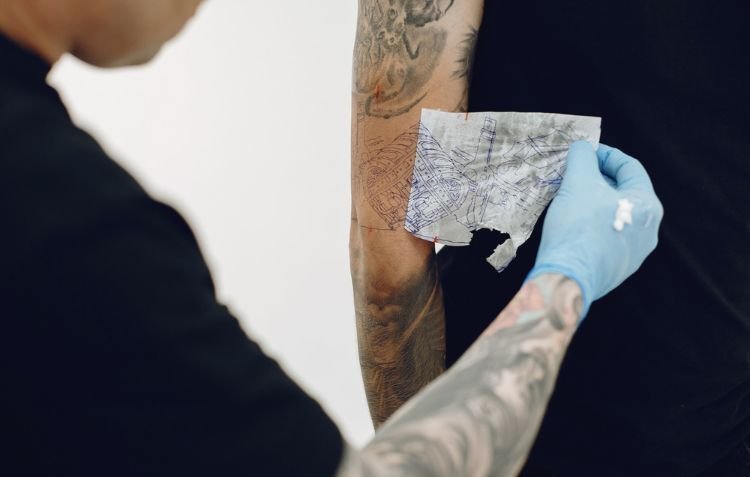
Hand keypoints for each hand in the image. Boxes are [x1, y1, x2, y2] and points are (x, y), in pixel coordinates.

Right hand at [528, 141, 663, 317]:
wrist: (567, 277)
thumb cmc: (577, 227)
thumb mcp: (578, 182)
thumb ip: (583, 158)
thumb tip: (583, 148)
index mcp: (647, 206)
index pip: (630, 168)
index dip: (605, 154)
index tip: (584, 151)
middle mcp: (648, 231)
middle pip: (624, 193)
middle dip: (598, 179)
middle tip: (574, 173)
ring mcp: (634, 253)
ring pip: (614, 216)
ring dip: (594, 202)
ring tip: (570, 197)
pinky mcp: (616, 269)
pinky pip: (606, 237)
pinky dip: (592, 224)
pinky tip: (572, 224)